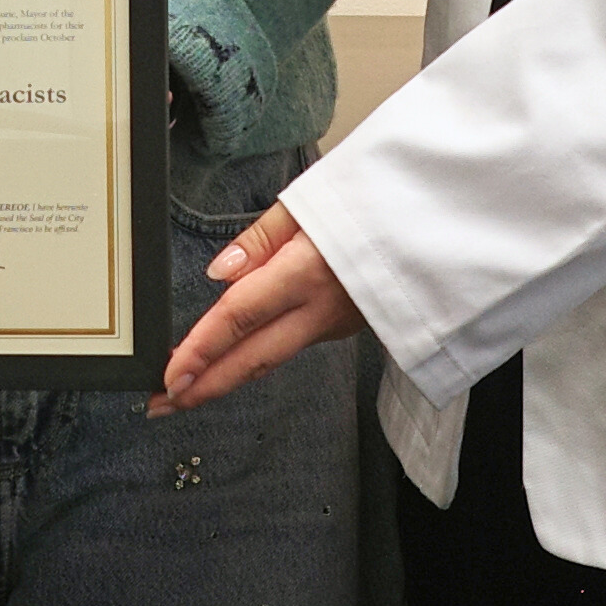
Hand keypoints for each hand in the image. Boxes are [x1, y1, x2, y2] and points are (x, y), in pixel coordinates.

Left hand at [153, 196, 363, 413]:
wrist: (443, 221)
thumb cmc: (379, 200)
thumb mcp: (314, 200)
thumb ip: (260, 239)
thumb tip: (218, 273)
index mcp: (308, 272)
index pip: (240, 317)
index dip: (201, 350)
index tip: (170, 375)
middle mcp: (322, 309)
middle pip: (253, 358)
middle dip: (205, 387)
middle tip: (162, 405)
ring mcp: (337, 324)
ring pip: (272, 358)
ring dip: (227, 378)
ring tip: (186, 392)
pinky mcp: (346, 326)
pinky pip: (291, 345)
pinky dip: (257, 358)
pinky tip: (232, 362)